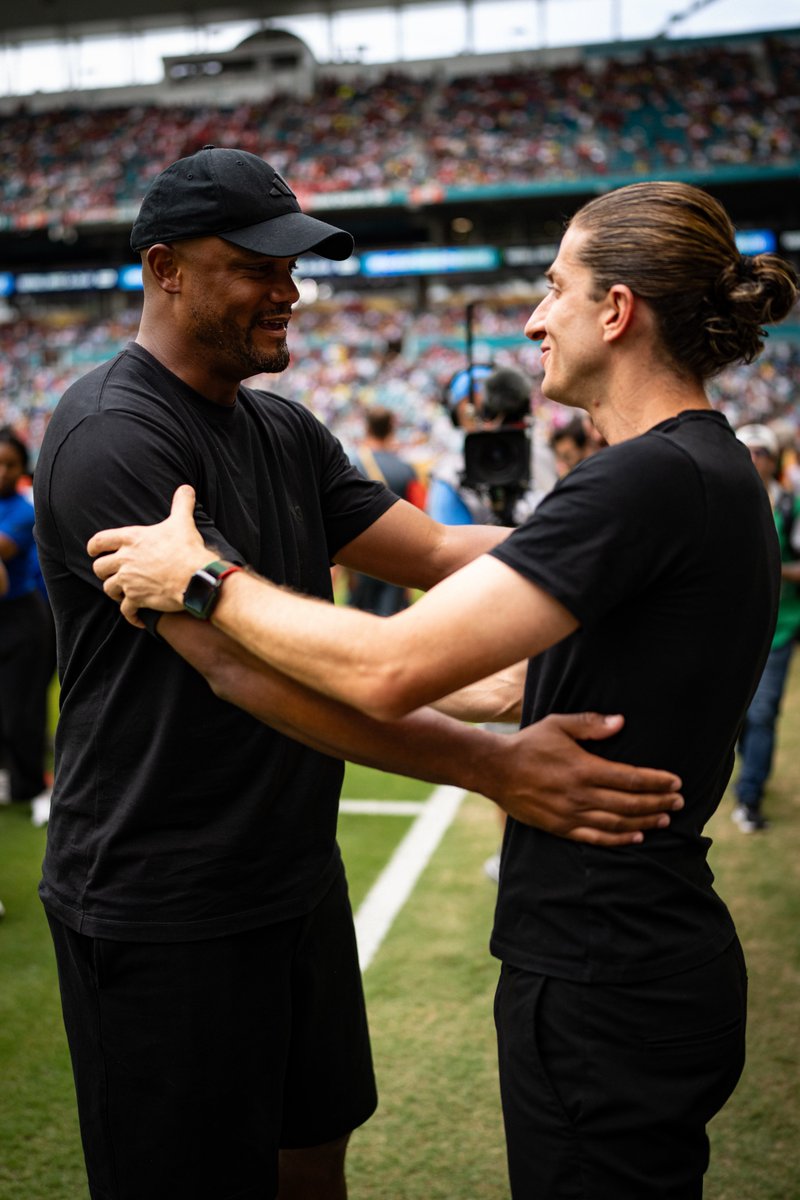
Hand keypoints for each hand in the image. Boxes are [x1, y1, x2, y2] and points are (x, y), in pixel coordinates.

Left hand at [87, 485, 209, 626]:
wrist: (195, 578)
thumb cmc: (187, 548)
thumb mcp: (182, 522)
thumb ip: (181, 504)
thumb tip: (186, 488)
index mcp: (131, 539)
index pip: (99, 541)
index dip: (93, 547)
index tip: (93, 551)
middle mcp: (125, 560)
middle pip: (100, 568)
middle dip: (104, 571)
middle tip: (111, 573)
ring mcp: (129, 581)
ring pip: (109, 589)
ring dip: (114, 591)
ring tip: (122, 593)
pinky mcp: (137, 599)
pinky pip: (126, 610)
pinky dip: (130, 615)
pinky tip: (136, 616)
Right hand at [486, 712, 682, 845]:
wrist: (495, 770)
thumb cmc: (529, 744)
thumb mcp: (558, 725)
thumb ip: (590, 724)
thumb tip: (621, 722)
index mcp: (584, 769)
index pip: (630, 778)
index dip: (656, 782)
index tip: (675, 782)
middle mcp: (580, 795)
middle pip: (629, 803)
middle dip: (658, 803)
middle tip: (678, 802)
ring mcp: (570, 814)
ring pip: (617, 823)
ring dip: (644, 822)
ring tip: (664, 819)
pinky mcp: (560, 827)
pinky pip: (595, 838)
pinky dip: (619, 840)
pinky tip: (636, 837)